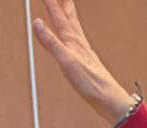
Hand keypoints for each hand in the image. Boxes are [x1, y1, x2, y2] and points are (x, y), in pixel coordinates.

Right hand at [31, 0, 137, 125]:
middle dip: (64, 3)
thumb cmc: (91, 83)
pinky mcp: (87, 62)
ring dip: (69, 15)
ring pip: (75, 27)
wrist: (110, 99)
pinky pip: (78, 40)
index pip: (59, 16)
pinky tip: (75, 39)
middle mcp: (80, 43)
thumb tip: (37, 23)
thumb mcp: (66, 61)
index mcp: (73, 41)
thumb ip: (51, 42)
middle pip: (70, 18)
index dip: (51, 3)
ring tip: (66, 8)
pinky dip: (73, 33)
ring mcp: (84, 52)